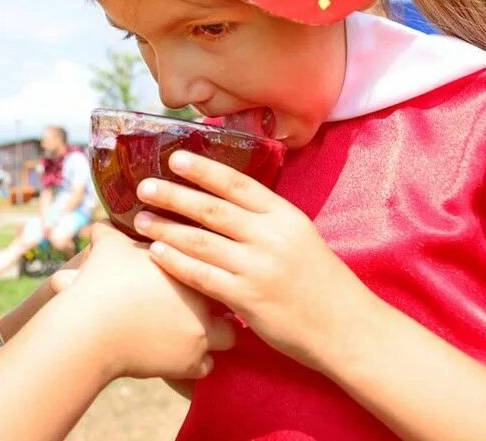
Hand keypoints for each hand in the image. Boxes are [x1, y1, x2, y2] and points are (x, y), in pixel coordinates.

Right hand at [62, 221, 236, 380]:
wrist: (91, 329)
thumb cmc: (100, 283)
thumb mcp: (106, 244)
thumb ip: (113, 228)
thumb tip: (108, 218)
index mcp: (189, 267)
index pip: (220, 264)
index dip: (214, 267)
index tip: (207, 270)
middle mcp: (202, 300)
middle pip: (232, 299)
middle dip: (223, 301)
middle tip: (208, 301)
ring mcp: (200, 334)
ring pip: (228, 336)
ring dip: (215, 334)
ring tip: (201, 331)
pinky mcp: (190, 363)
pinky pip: (207, 367)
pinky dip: (197, 363)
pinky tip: (185, 356)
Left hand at [134, 150, 378, 374]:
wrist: (347, 328)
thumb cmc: (321, 281)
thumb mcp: (300, 236)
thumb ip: (266, 219)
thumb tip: (224, 198)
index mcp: (285, 216)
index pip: (238, 184)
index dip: (204, 169)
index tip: (175, 158)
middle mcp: (271, 237)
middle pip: (212, 209)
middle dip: (173, 195)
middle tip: (143, 186)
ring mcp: (258, 268)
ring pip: (201, 241)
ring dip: (166, 228)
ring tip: (139, 219)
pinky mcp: (247, 299)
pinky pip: (202, 275)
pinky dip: (175, 261)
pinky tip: (155, 252)